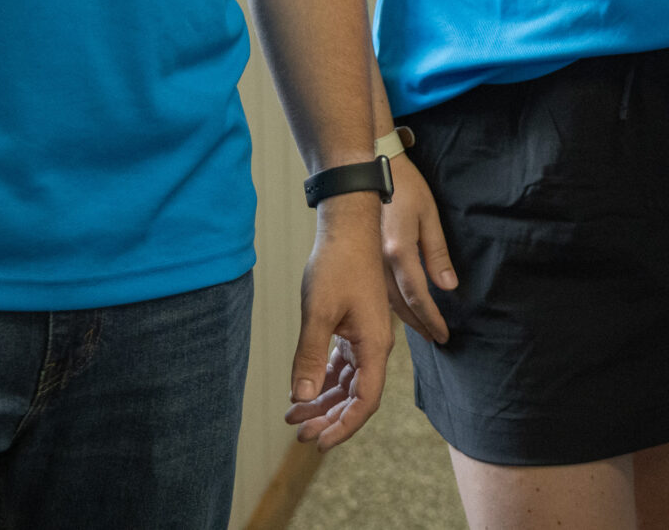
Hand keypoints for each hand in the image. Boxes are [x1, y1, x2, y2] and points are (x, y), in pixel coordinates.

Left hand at [284, 194, 391, 450]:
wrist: (348, 226)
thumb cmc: (337, 264)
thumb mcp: (318, 312)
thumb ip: (310, 356)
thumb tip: (302, 397)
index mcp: (374, 345)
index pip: (365, 400)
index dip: (343, 426)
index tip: (318, 442)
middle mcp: (374, 345)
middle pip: (357, 396)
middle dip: (330, 418)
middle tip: (299, 432)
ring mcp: (364, 336)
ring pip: (348, 382)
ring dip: (324, 401)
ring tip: (294, 416)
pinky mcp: (353, 327)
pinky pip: (341, 365)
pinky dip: (323, 380)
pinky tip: (303, 389)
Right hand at [380, 155, 456, 343]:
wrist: (366, 173)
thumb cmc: (403, 187)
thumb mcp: (428, 214)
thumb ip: (437, 252)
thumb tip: (448, 287)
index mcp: (398, 250)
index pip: (418, 295)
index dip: (431, 318)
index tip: (443, 335)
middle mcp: (378, 263)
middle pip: (401, 305)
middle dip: (420, 324)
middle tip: (436, 339)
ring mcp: (366, 264)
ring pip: (386, 302)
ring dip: (405, 319)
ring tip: (421, 330)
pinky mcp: (361, 261)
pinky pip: (376, 292)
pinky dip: (389, 306)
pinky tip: (399, 311)